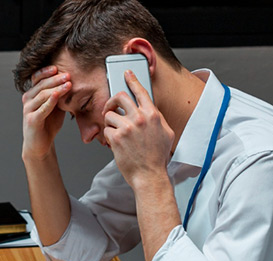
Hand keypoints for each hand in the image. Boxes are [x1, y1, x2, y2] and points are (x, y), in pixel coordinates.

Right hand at [21, 66, 71, 160]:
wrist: (40, 145)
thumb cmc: (48, 124)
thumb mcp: (56, 106)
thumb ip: (60, 95)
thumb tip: (71, 82)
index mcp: (32, 94)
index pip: (37, 78)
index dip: (46, 71)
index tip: (58, 67)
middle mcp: (27, 100)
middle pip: (41, 85)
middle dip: (55, 79)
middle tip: (68, 75)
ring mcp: (28, 110)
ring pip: (42, 95)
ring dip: (56, 88)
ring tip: (68, 85)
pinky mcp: (32, 120)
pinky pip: (42, 109)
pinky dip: (50, 101)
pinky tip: (57, 95)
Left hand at [103, 70, 174, 188]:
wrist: (149, 175)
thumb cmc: (157, 157)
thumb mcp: (165, 133)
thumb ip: (156, 119)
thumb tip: (149, 110)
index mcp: (153, 115)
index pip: (140, 91)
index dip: (132, 80)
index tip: (126, 73)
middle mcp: (140, 118)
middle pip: (119, 97)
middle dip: (111, 101)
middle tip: (110, 108)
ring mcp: (127, 127)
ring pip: (110, 115)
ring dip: (110, 124)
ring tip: (117, 133)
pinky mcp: (116, 137)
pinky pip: (106, 130)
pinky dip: (109, 137)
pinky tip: (116, 144)